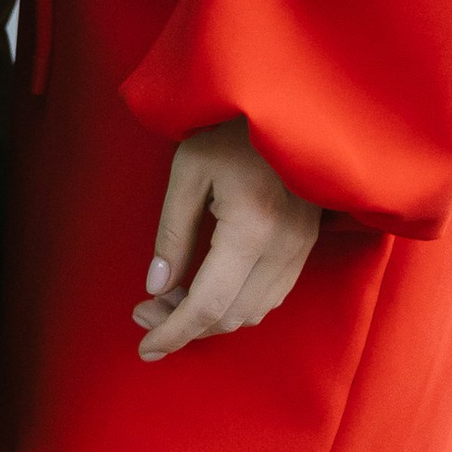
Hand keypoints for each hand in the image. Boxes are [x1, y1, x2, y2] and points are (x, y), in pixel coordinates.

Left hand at [134, 122, 321, 359]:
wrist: (287, 103)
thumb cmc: (229, 128)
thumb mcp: (188, 169)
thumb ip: (172, 232)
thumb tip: (156, 288)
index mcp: (251, 227)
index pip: (208, 304)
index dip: (174, 332)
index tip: (144, 348)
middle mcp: (283, 247)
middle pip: (230, 316)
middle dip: (184, 326)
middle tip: (145, 311)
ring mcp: (301, 248)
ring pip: (253, 313)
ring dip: (210, 319)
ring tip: (169, 299)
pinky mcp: (307, 244)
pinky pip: (271, 296)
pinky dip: (235, 306)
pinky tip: (206, 290)